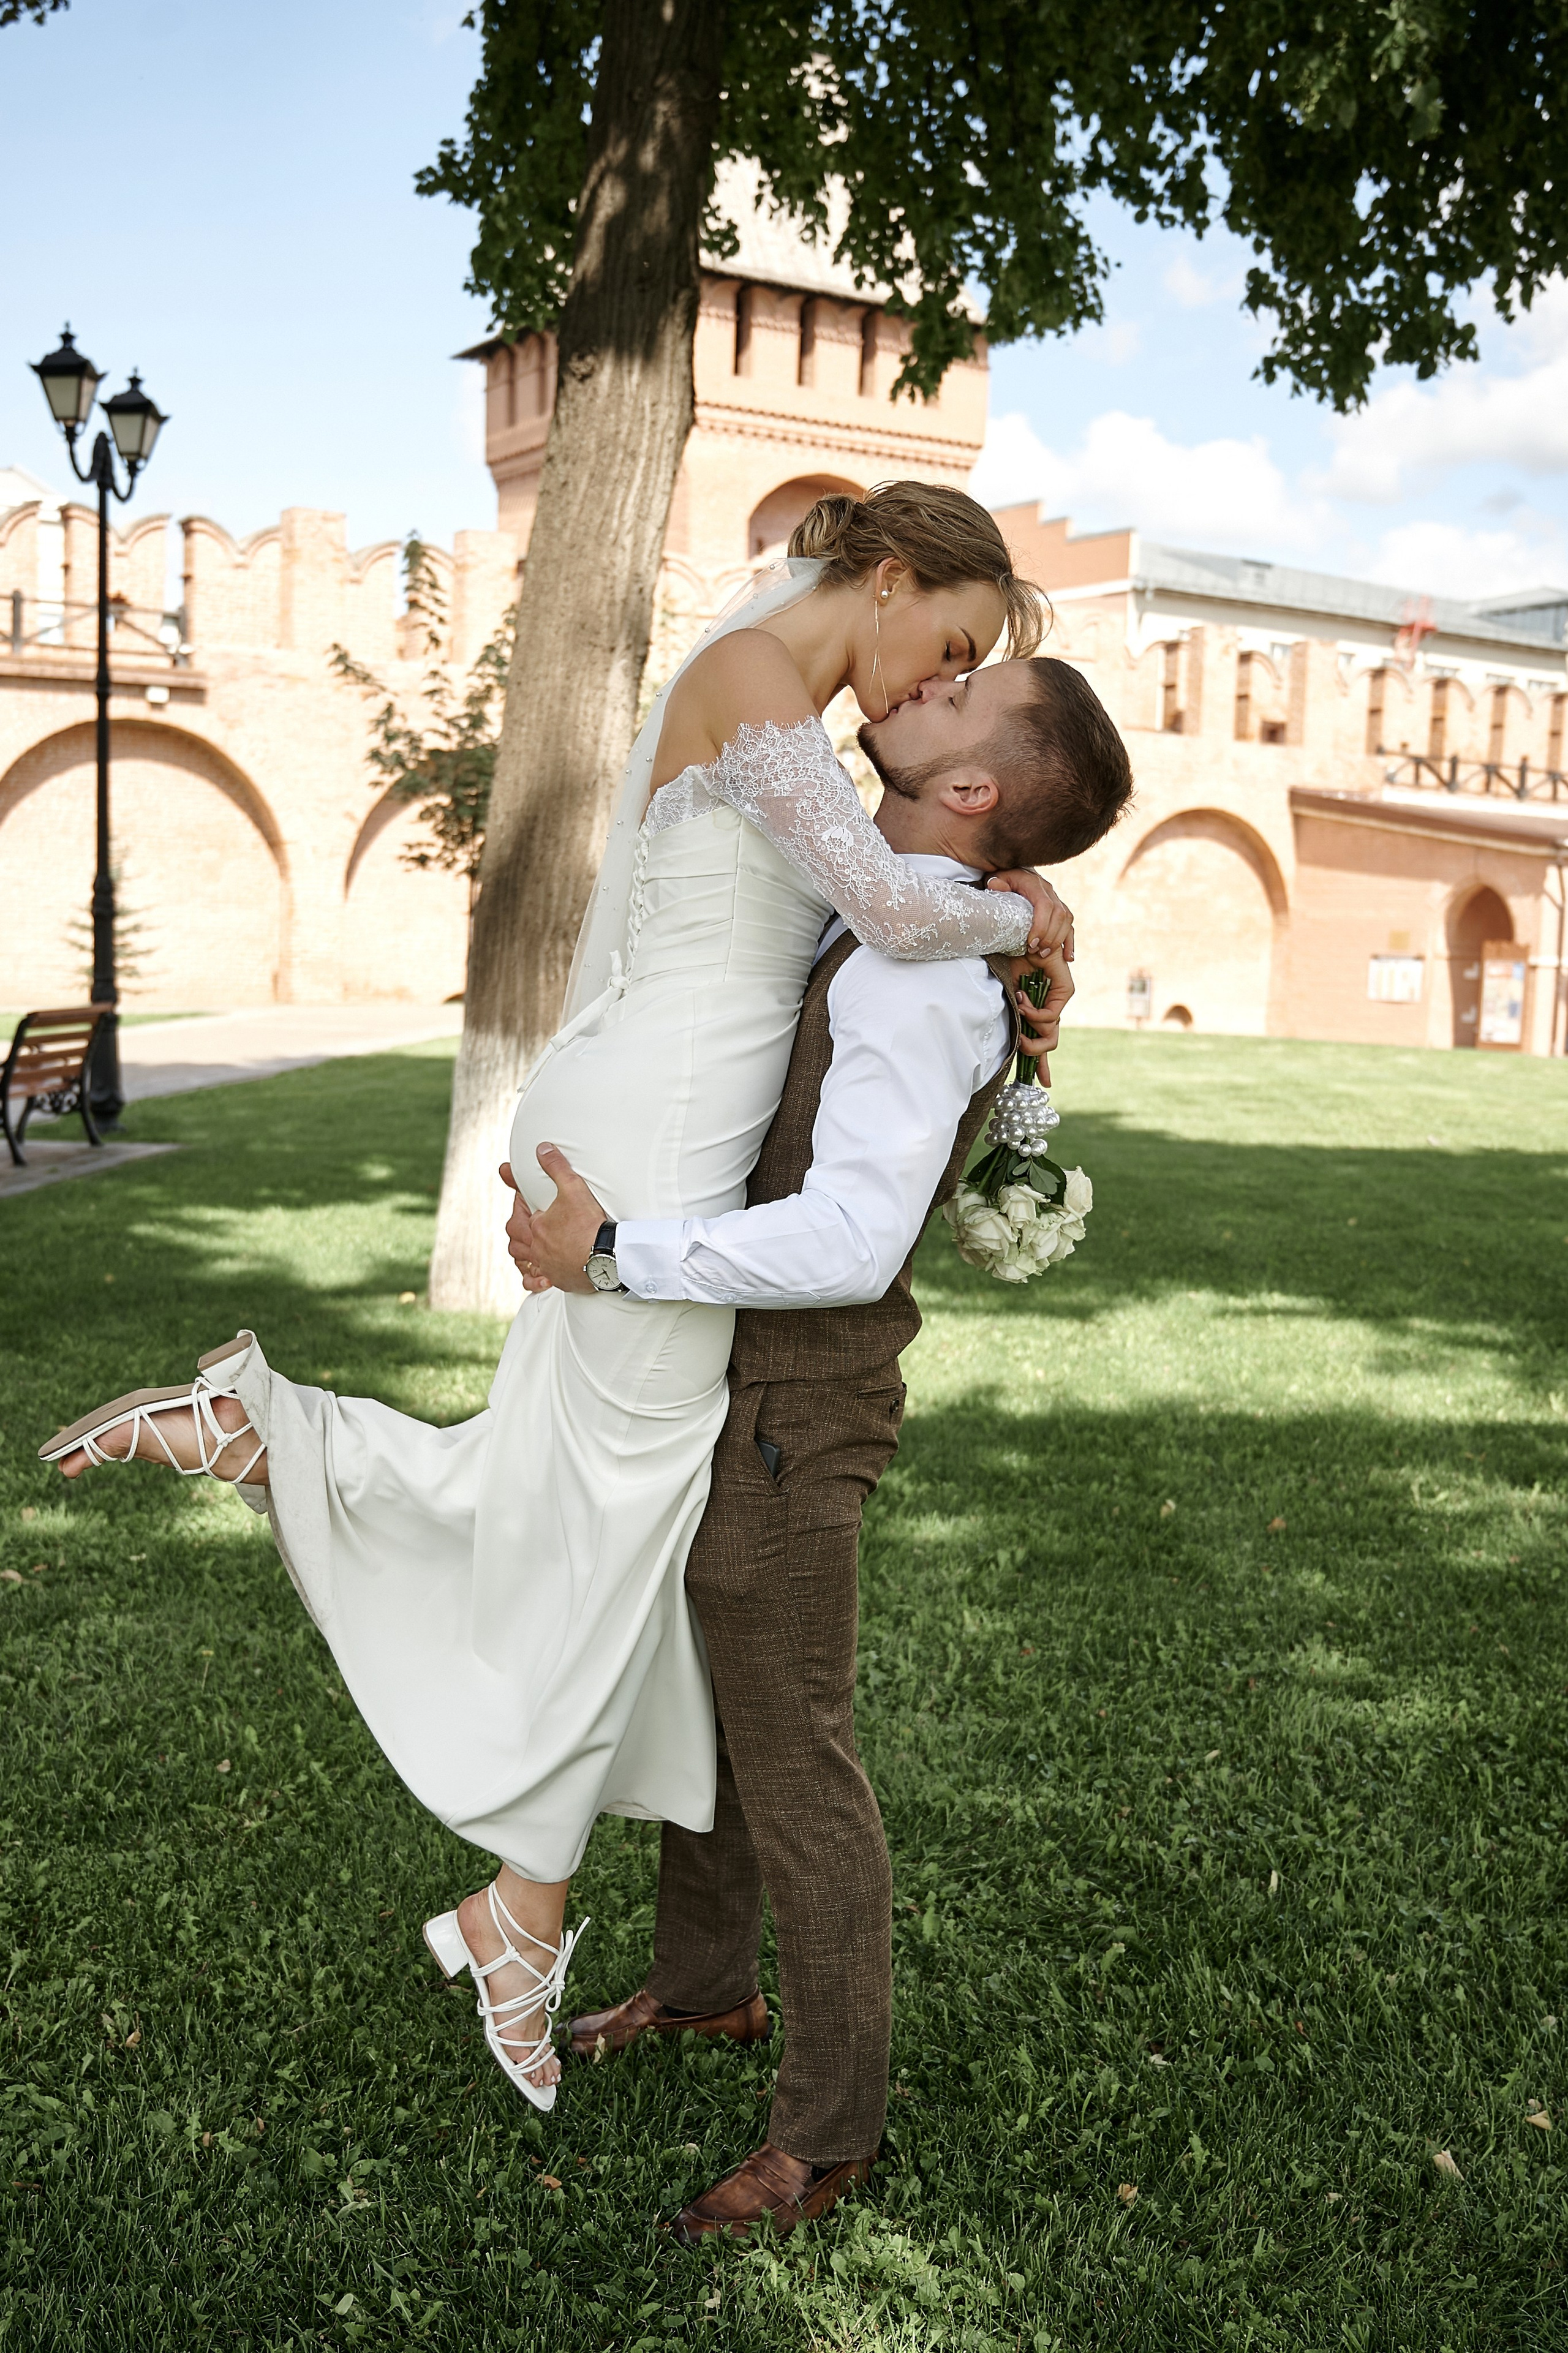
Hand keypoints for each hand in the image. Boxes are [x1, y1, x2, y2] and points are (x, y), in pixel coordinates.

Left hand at [499, 1148, 607, 1294]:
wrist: (609, 1257)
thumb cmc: (590, 1225)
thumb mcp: (573, 1189)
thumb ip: (556, 1168)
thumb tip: (542, 1149)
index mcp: (536, 1226)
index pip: (520, 1211)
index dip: (521, 1201)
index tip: (524, 1196)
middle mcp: (537, 1248)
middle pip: (516, 1237)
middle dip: (519, 1226)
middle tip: (527, 1219)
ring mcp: (547, 1266)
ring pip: (523, 1260)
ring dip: (523, 1252)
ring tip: (529, 1244)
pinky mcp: (559, 1280)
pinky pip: (537, 1281)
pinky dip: (535, 1277)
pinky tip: (541, 1275)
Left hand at [987, 868, 1074, 963]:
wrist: (1014, 874)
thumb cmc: (1004, 879)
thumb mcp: (997, 878)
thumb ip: (996, 883)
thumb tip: (995, 886)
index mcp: (1035, 884)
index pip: (1045, 905)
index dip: (1041, 925)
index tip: (1031, 943)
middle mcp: (1049, 891)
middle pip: (1059, 915)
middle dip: (1049, 937)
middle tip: (1035, 951)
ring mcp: (1057, 900)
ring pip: (1066, 920)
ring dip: (1057, 940)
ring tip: (1043, 954)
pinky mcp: (1060, 909)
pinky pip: (1069, 925)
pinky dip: (1069, 942)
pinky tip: (1068, 957)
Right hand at [1006, 943, 1072, 1080]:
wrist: (1014, 938)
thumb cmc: (1007, 963)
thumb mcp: (1007, 999)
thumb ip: (1014, 1020)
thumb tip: (1014, 1042)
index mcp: (1036, 1009)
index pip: (1043, 1041)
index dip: (1043, 1063)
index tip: (1043, 1083)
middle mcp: (1049, 1005)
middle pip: (1050, 1041)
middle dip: (1035, 1051)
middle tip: (1022, 1047)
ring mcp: (1058, 998)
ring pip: (1051, 1032)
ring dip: (1030, 1025)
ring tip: (1019, 1006)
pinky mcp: (1065, 989)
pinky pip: (1051, 1017)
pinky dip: (1034, 1013)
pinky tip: (1023, 1000)